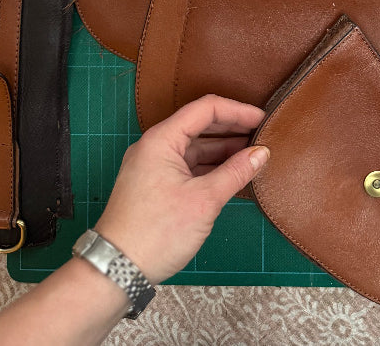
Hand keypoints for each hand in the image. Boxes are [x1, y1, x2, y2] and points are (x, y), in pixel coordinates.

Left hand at [93, 95, 267, 283]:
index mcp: (162, 139)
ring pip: (195, 147)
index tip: (262, 120)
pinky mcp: (155, 185)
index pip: (206, 108)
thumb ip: (235, 172)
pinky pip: (188, 165)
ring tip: (252, 155)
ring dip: (223, 149)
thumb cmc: (155, 233)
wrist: (117, 270)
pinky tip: (232, 174)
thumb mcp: (204, 200)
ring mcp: (153, 166)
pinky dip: (211, 166)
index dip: (238, 111)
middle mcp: (155, 146)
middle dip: (232, 128)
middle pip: (200, 124)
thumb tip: (261, 153)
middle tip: (262, 136)